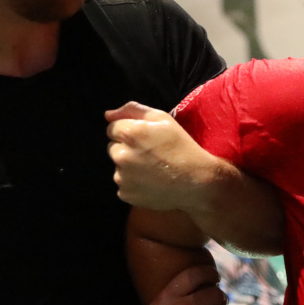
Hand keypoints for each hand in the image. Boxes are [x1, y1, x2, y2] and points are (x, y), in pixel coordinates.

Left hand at [107, 102, 228, 211]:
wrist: (196, 181)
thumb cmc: (181, 146)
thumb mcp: (163, 119)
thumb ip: (133, 110)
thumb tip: (108, 114)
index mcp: (130, 133)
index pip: (112, 128)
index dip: (130, 131)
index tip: (145, 139)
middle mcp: (120, 155)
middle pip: (113, 148)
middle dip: (126, 149)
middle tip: (150, 154)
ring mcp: (121, 177)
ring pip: (118, 167)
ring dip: (130, 167)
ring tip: (153, 169)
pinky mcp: (125, 194)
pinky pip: (123, 184)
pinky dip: (133, 183)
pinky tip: (151, 182)